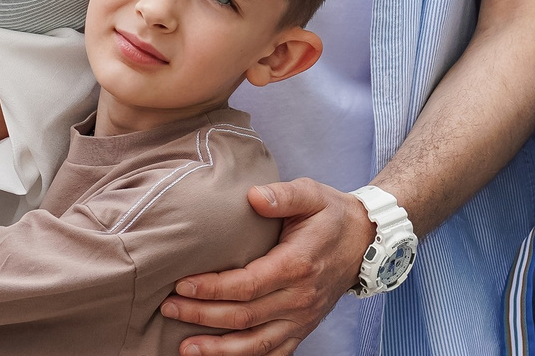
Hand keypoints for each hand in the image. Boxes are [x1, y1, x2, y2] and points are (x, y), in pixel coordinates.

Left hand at [162, 179, 373, 355]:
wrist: (366, 242)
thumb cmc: (331, 215)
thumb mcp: (312, 194)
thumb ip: (283, 194)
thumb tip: (253, 197)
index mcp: (296, 265)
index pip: (246, 285)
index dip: (211, 288)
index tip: (182, 283)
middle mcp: (299, 298)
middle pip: (243, 317)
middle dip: (201, 315)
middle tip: (168, 307)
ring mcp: (302, 319)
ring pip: (255, 345)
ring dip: (218, 350)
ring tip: (185, 348)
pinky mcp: (302, 329)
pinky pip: (274, 354)